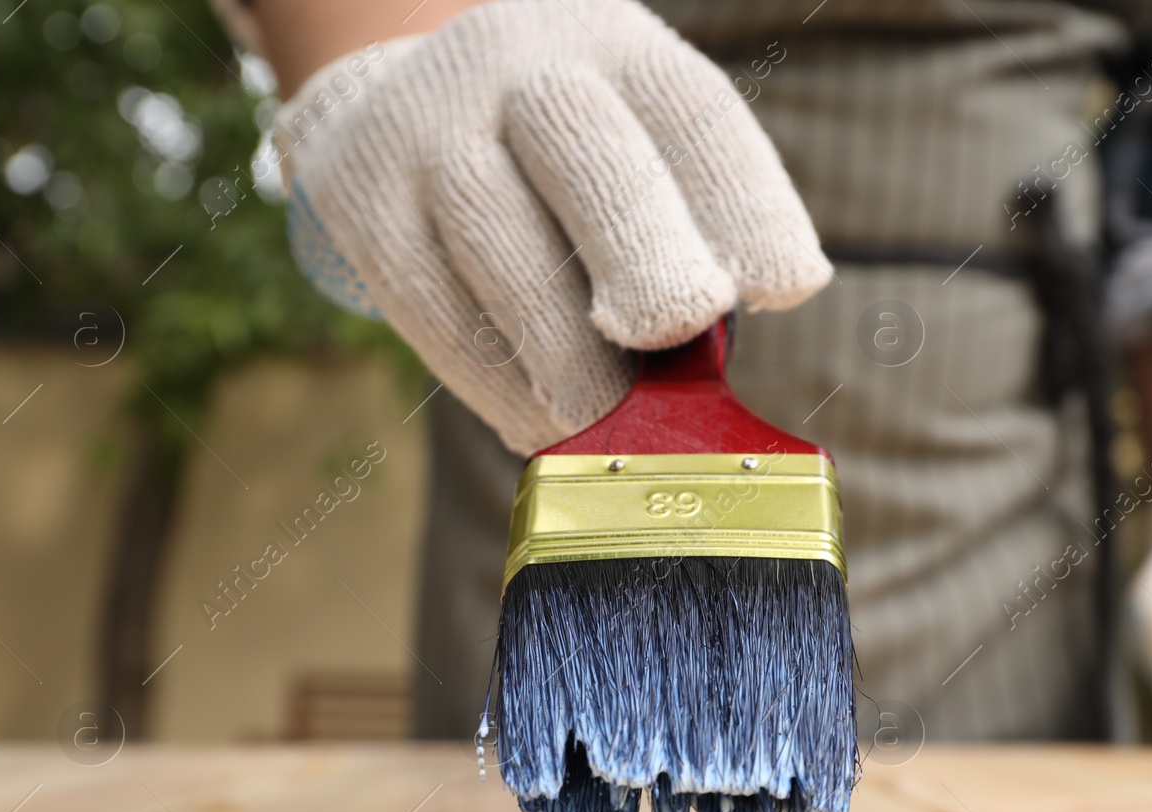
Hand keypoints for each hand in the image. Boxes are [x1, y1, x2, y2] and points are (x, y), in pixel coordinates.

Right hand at [272, 0, 830, 453]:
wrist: (400, 110)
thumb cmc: (562, 174)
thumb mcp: (634, 163)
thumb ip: (684, 246)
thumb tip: (705, 373)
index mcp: (617, 48)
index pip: (691, 110)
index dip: (745, 200)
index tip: (788, 285)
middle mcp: (521, 65)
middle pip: (583, 145)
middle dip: (640, 247)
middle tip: (673, 329)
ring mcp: (429, 125)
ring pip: (494, 230)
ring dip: (559, 345)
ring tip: (603, 418)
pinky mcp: (363, 198)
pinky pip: (428, 301)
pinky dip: (493, 378)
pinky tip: (538, 423)